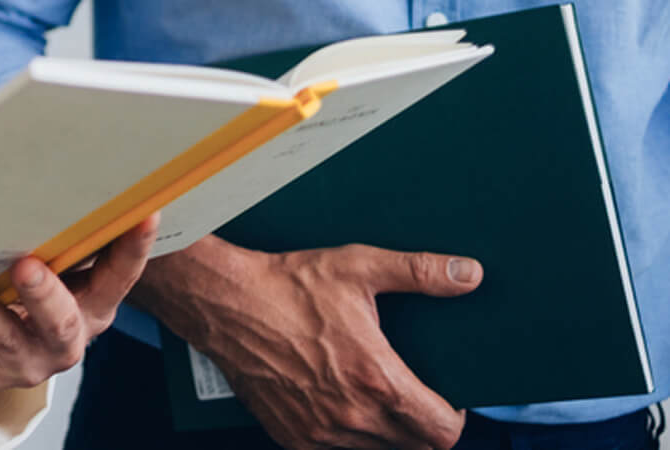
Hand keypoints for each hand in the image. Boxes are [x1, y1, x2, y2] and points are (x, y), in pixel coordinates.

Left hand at [0, 216, 158, 391]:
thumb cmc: (29, 281)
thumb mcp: (57, 261)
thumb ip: (64, 233)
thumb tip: (64, 167)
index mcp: (93, 305)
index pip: (119, 277)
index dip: (134, 248)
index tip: (144, 212)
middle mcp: (66, 340)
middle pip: (62, 323)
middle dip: (44, 296)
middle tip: (26, 265)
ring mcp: (25, 362)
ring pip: (7, 342)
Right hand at [135, 238, 481, 449]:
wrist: (228, 304)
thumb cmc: (291, 285)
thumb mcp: (359, 267)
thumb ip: (419, 273)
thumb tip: (469, 274)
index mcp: (378, 381)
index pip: (443, 433)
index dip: (453, 417)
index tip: (446, 398)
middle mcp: (354, 419)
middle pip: (415, 448)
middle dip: (420, 424)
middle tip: (408, 390)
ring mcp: (322, 435)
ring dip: (385, 434)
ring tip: (372, 393)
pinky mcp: (294, 439)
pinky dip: (347, 437)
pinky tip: (337, 400)